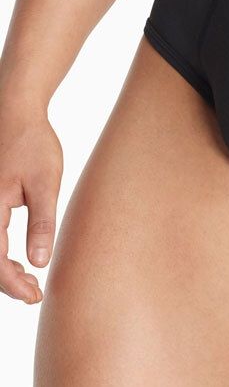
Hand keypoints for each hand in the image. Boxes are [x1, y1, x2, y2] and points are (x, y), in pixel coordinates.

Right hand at [0, 98, 61, 303]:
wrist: (15, 112)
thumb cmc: (33, 144)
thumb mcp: (45, 184)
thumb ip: (41, 223)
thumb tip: (40, 262)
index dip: (13, 285)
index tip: (35, 295)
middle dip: (7, 282)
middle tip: (35, 293)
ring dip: (1, 270)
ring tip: (29, 280)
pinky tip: (18, 259)